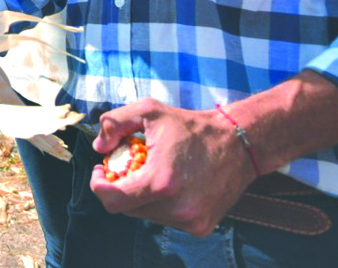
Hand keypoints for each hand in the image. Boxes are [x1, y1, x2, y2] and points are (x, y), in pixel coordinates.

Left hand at [89, 99, 256, 236]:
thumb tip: (98, 148)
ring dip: (139, 197)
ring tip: (148, 173)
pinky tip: (168, 184)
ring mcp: (190, 221)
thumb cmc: (191, 126)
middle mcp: (177, 208)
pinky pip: (166, 220)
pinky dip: (160, 204)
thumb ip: (114, 124)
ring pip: (145, 215)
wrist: (239, 143)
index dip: (99, 186)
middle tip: (122, 168)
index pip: (113, 200)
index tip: (99, 171)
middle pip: (127, 209)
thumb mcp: (148, 111)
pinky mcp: (201, 226)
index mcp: (161, 182)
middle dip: (118, 189)